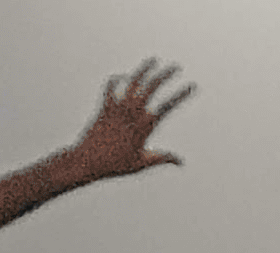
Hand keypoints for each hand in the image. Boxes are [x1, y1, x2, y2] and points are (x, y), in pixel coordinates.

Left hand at [67, 58, 195, 180]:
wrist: (87, 161)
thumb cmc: (115, 164)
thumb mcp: (142, 163)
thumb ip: (162, 158)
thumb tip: (181, 162)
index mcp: (145, 125)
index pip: (168, 105)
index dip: (181, 94)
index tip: (192, 85)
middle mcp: (132, 112)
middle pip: (152, 86)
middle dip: (166, 74)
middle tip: (176, 67)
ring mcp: (117, 107)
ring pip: (133, 81)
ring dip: (144, 69)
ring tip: (153, 61)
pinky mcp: (104, 106)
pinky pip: (111, 87)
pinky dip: (117, 79)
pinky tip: (122, 76)